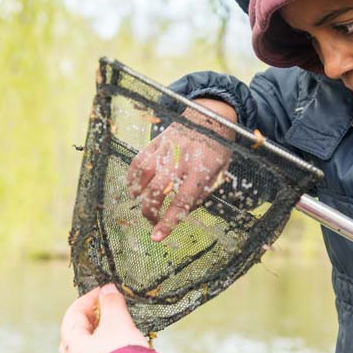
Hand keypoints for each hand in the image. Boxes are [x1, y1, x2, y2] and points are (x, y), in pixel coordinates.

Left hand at [59, 284, 149, 352]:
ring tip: (116, 328)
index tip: (104, 290)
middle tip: (105, 310)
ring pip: (87, 351)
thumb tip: (107, 289)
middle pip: (75, 335)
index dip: (88, 299)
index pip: (73, 315)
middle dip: (90, 320)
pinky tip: (122, 349)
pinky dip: (107, 351)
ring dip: (100, 336)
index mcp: (72, 346)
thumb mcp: (118, 322)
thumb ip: (112, 304)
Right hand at [127, 98, 235, 240]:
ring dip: (139, 196)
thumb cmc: (217, 149)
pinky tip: (134, 188)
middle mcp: (181, 161)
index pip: (182, 202)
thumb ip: (203, 193)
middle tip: (152, 221)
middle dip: (150, 211)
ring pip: (143, 177)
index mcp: (201, 171)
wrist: (210, 116)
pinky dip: (132, 177)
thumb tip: (184, 212)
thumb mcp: (220, 173)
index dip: (168, 222)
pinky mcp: (156, 142)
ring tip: (143, 205)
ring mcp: (166, 150)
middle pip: (157, 191)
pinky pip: (138, 162)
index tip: (156, 236)